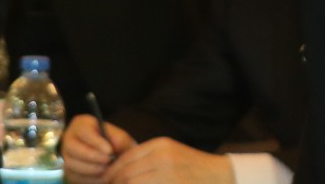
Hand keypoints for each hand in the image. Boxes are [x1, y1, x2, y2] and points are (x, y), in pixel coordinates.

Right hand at [62, 115, 135, 183]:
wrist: (109, 156)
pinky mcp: (68, 171)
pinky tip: (101, 177)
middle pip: (73, 148)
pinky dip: (88, 179)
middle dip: (92, 157)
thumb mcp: (118, 136)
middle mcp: (69, 139)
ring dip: (91, 169)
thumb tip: (111, 148)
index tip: (109, 151)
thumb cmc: (112, 142)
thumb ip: (118, 139)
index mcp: (81, 125)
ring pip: (71, 164)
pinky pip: (73, 176)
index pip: (84, 131)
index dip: (96, 142)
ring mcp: (66, 156)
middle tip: (108, 161)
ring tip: (106, 169)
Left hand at [101, 137, 234, 183]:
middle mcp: (162, 157)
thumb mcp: (170, 155)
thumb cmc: (191, 168)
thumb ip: (148, 159)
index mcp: (160, 145)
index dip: (111, 172)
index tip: (106, 181)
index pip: (125, 159)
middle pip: (126, 175)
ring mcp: (167, 174)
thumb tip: (119, 172)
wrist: (218, 176)